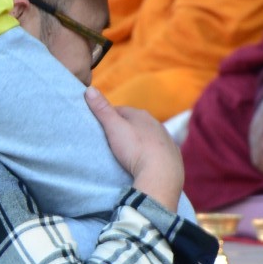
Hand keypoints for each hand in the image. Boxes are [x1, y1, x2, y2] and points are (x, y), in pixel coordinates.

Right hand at [86, 89, 184, 211]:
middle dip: (125, 128)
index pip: (121, 110)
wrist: (160, 175)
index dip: (109, 116)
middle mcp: (156, 124)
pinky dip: (151, 153)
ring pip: (149, 136)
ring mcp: (166, 140)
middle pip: (136, 123)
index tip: (100, 125)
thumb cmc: (135, 148)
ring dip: (139, 141)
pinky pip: (159, 151)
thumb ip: (102, 109)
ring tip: (127, 152)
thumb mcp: (113, 127)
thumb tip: (90, 89)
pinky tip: (145, 161)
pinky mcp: (172, 156)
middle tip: (111, 140)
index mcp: (141, 115)